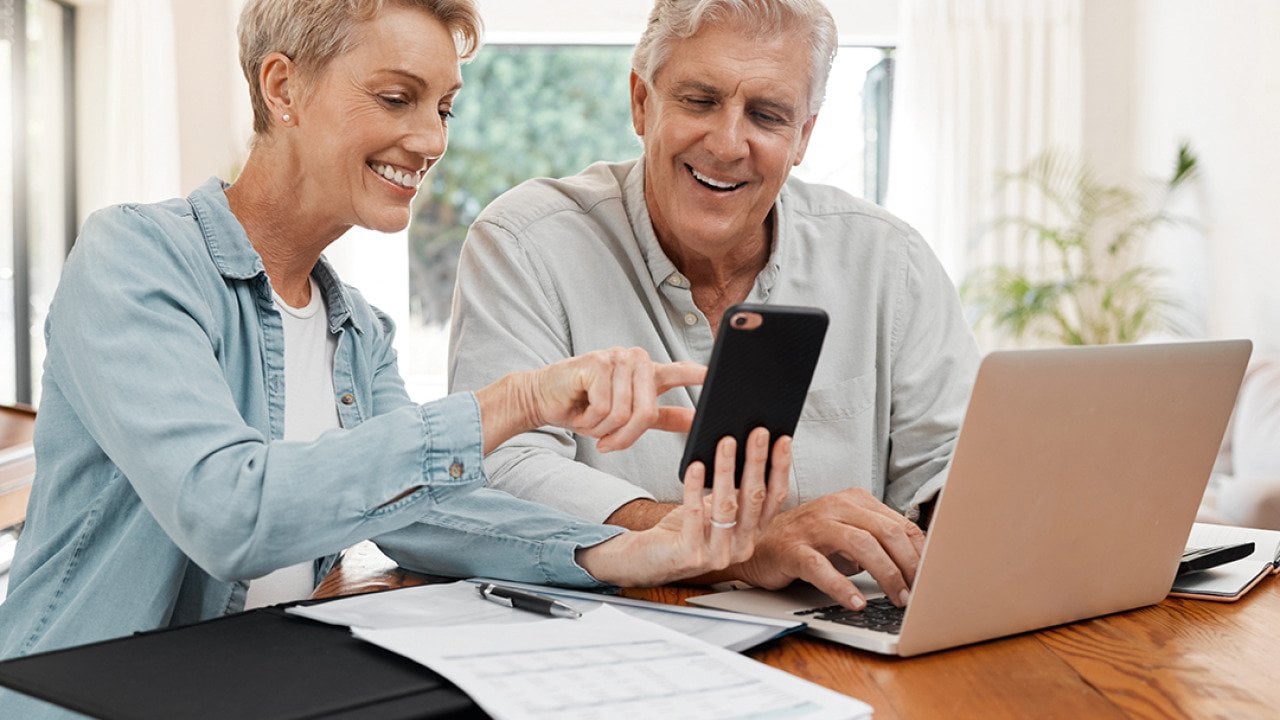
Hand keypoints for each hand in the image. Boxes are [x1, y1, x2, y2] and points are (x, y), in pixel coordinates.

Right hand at [476, 347, 704, 453]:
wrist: (544, 398)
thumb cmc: (585, 406)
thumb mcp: (627, 415)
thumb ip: (662, 415)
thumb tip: (696, 419)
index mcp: (648, 370)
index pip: (680, 371)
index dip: (699, 376)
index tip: (719, 377)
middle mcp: (636, 359)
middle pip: (647, 411)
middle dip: (626, 436)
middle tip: (607, 445)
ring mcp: (616, 358)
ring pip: (624, 413)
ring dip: (603, 429)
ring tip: (590, 423)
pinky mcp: (596, 363)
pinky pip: (604, 408)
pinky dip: (590, 420)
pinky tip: (580, 410)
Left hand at [579, 428, 790, 586]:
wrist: (652, 559)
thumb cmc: (685, 528)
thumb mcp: (714, 507)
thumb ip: (732, 487)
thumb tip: (740, 443)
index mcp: (752, 533)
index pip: (775, 498)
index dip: (780, 468)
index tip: (783, 440)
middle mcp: (741, 546)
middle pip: (754, 498)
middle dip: (757, 461)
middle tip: (758, 432)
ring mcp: (718, 553)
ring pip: (727, 506)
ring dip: (727, 470)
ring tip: (725, 442)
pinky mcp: (691, 554)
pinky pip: (694, 516)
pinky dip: (695, 488)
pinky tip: (696, 467)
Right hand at [730, 488, 925, 609]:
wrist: (758, 544)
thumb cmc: (807, 540)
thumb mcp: (846, 534)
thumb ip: (876, 540)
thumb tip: (917, 563)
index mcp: (853, 500)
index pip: (899, 523)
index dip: (920, 552)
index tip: (931, 576)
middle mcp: (835, 507)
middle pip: (885, 531)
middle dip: (908, 564)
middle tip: (917, 591)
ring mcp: (813, 526)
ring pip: (861, 544)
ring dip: (885, 574)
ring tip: (896, 597)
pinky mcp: (793, 549)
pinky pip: (822, 567)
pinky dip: (842, 586)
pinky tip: (856, 602)